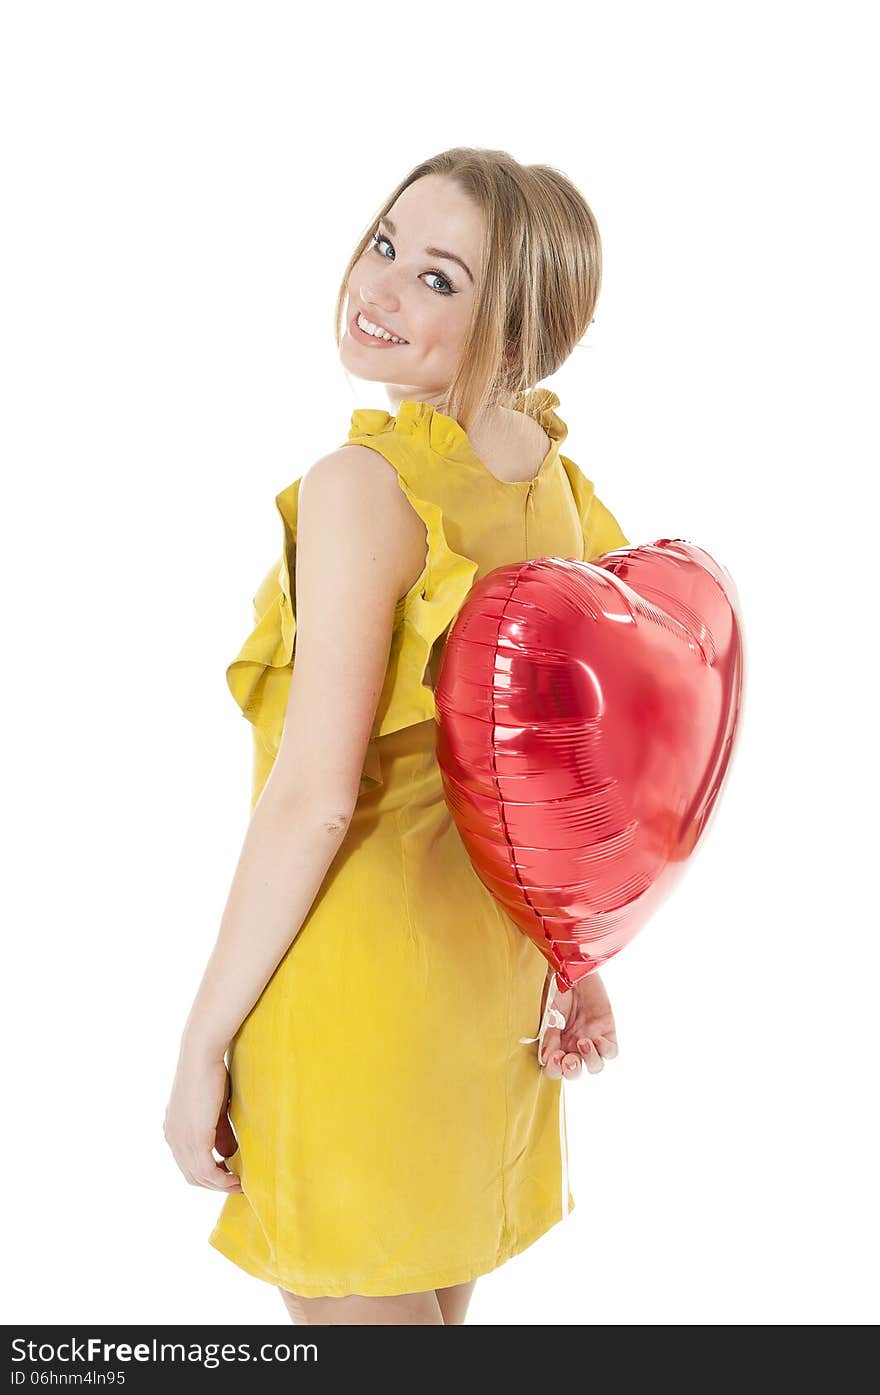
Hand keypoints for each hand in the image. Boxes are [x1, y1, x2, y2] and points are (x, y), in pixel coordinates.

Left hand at [163, 1043, 242, 1193]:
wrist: (201, 1055)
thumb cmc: (210, 1073)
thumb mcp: (214, 1110)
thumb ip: (219, 1134)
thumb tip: (226, 1156)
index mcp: (173, 1130)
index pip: (188, 1164)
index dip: (208, 1174)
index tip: (229, 1175)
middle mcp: (172, 1138)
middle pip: (192, 1176)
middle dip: (215, 1184)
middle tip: (236, 1184)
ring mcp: (180, 1140)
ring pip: (199, 1176)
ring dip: (220, 1184)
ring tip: (240, 1183)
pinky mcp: (194, 1138)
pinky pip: (207, 1170)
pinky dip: (221, 1180)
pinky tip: (236, 1178)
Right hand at [537, 968, 618, 1080]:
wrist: (571, 968)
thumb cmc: (555, 988)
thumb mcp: (548, 1012)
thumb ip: (548, 1035)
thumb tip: (545, 1059)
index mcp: (555, 1044)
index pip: (554, 1069)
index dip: (554, 1070)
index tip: (553, 1058)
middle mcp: (573, 1046)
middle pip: (575, 1072)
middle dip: (571, 1070)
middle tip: (568, 1059)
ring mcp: (591, 1040)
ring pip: (595, 1066)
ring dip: (589, 1060)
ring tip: (583, 1042)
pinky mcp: (607, 1031)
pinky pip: (611, 1051)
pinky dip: (605, 1050)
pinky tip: (596, 1038)